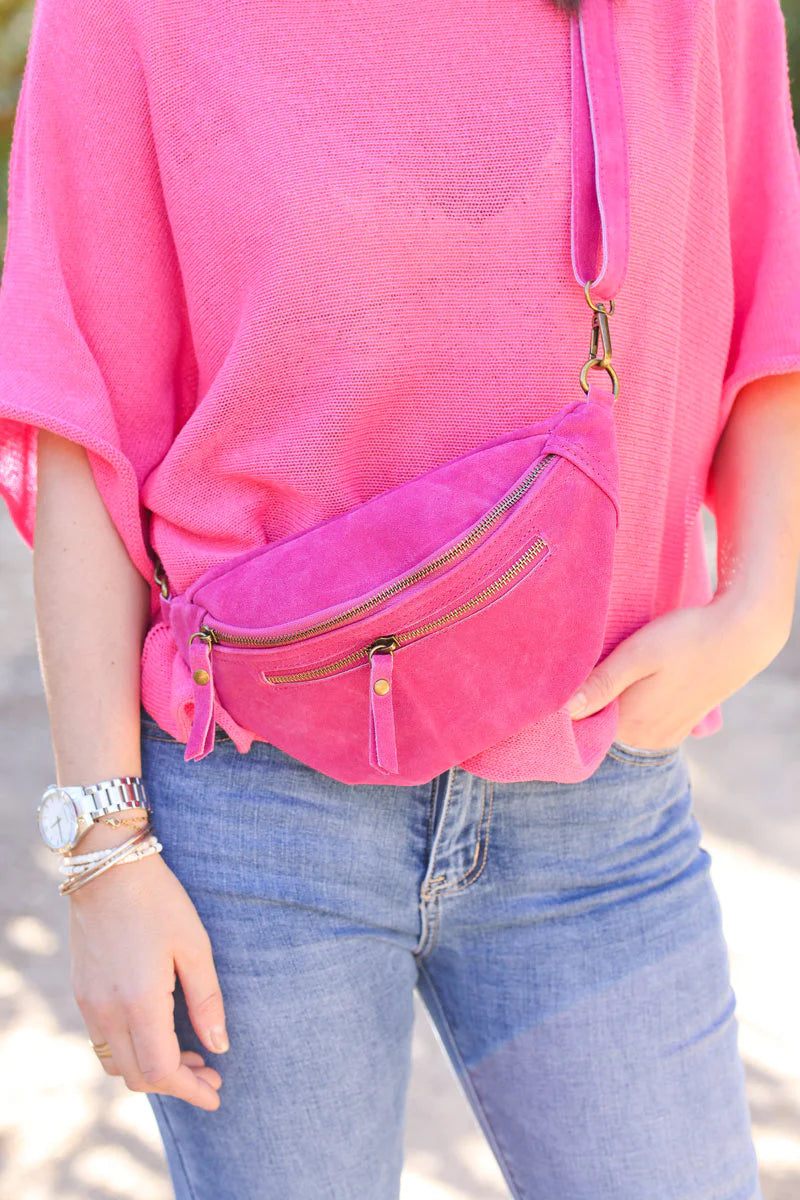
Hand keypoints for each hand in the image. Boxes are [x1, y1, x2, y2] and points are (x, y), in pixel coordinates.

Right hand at [69, 849, 227, 1109]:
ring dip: (151, 1070)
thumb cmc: (159, 901)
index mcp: (139, 1002)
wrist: (108, 867)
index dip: (191, 1089)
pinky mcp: (82, 991)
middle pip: (138, 1076)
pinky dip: (131, 1050)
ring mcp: (89, 1003)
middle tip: (209, 1072)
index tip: (215, 1094)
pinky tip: (157, 1032)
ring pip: (117, 1063)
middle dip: (176, 1083)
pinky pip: (103, 1040)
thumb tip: (219, 1046)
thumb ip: (207, 1000)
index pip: (163, 1071)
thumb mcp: (195, 946)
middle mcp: (107, 1011)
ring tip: (187, 1055)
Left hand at [565, 593, 791, 750]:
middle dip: (594, 696)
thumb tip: (563, 712)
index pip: (581, 720)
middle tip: (600, 659)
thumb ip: (601, 684)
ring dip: (617, 698)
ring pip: (622, 719)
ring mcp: (665, 736)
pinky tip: (646, 677)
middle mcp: (645, 740)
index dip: (572, 695)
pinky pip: (644, 719)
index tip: (574, 669)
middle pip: (601, 721)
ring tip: (626, 665)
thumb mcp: (637, 654)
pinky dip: (638, 702)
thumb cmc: (686, 638)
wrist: (741, 635)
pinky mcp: (680, 726)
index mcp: (630, 725)